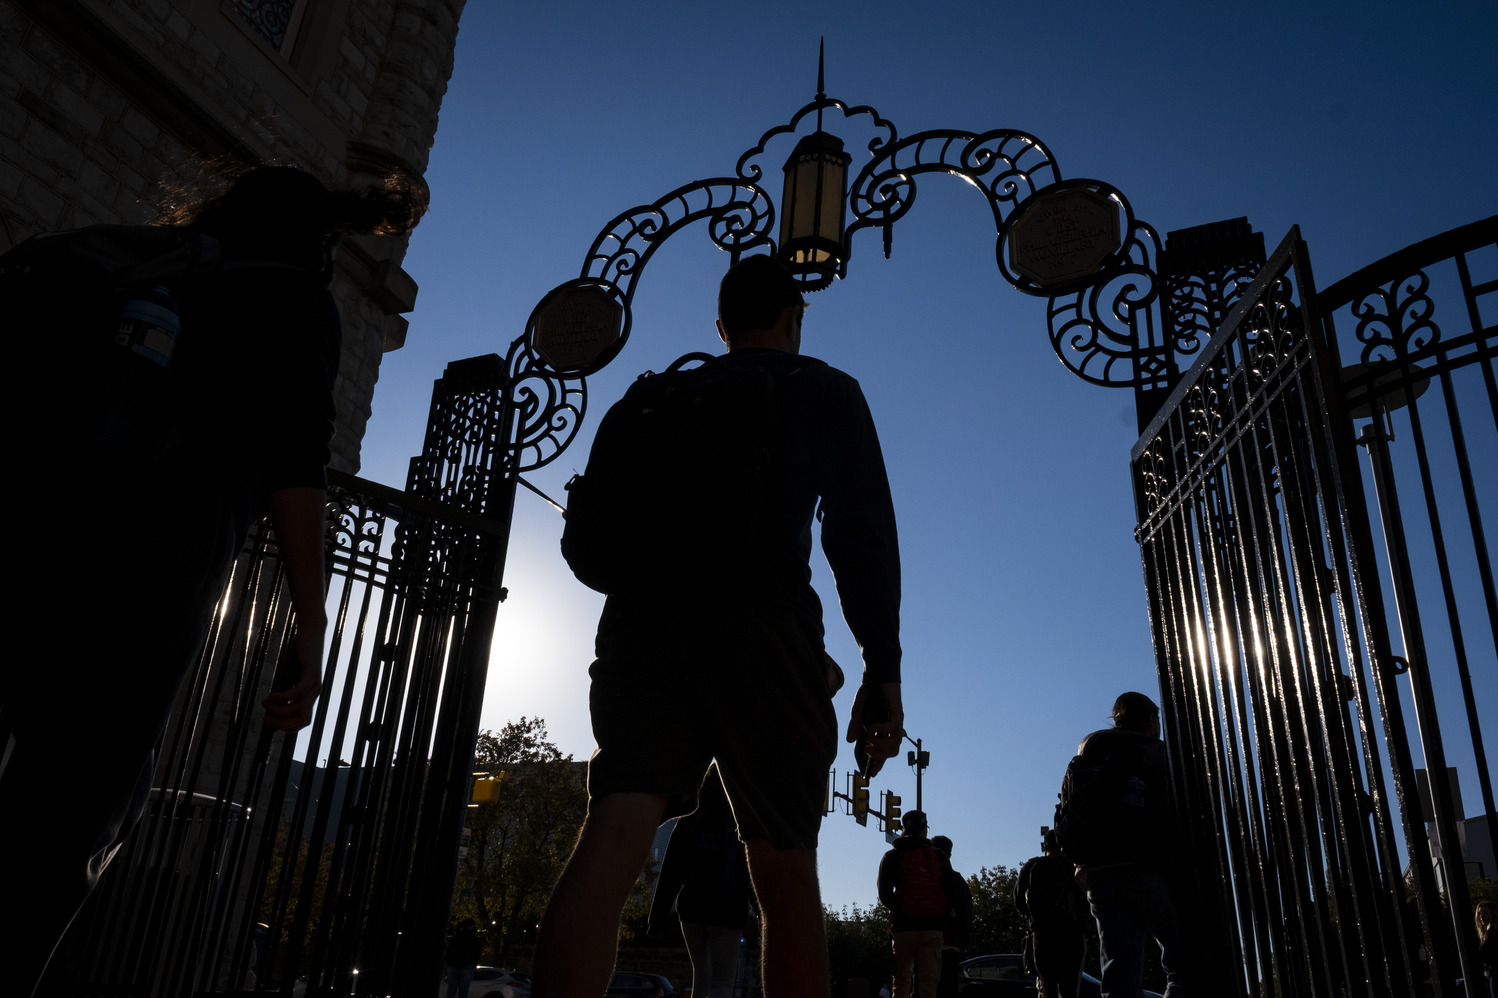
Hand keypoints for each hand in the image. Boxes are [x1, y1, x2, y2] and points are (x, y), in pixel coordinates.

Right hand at [262, 618, 324, 732]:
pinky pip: (297, 693)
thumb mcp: (285, 677)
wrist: (309, 633)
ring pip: (298, 708)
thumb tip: (270, 710)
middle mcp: (314, 693)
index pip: (303, 721)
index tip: (270, 722)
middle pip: (301, 719)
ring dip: (279, 711)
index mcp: (310, 696)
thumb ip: (281, 692)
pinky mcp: (311, 674)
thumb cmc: (296, 655)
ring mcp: (315, 685)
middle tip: (265, 718)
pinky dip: (282, 697)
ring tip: (265, 704)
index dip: (287, 727)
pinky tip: (271, 695)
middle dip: (281, 723)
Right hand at [846, 681, 902, 777]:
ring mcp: (896, 722)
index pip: (883, 751)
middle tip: (867, 751)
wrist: (876, 674)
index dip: (878, 764)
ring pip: (895, 745)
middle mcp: (891, 729)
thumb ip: (855, 725)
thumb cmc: (868, 693)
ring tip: (869, 741)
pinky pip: (893, 728)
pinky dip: (882, 730)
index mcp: (882, 731)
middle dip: (879, 756)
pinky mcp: (898, 713)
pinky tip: (873, 726)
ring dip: (881, 746)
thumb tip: (850, 741)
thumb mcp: (857, 711)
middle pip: (892, 752)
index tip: (871, 775)